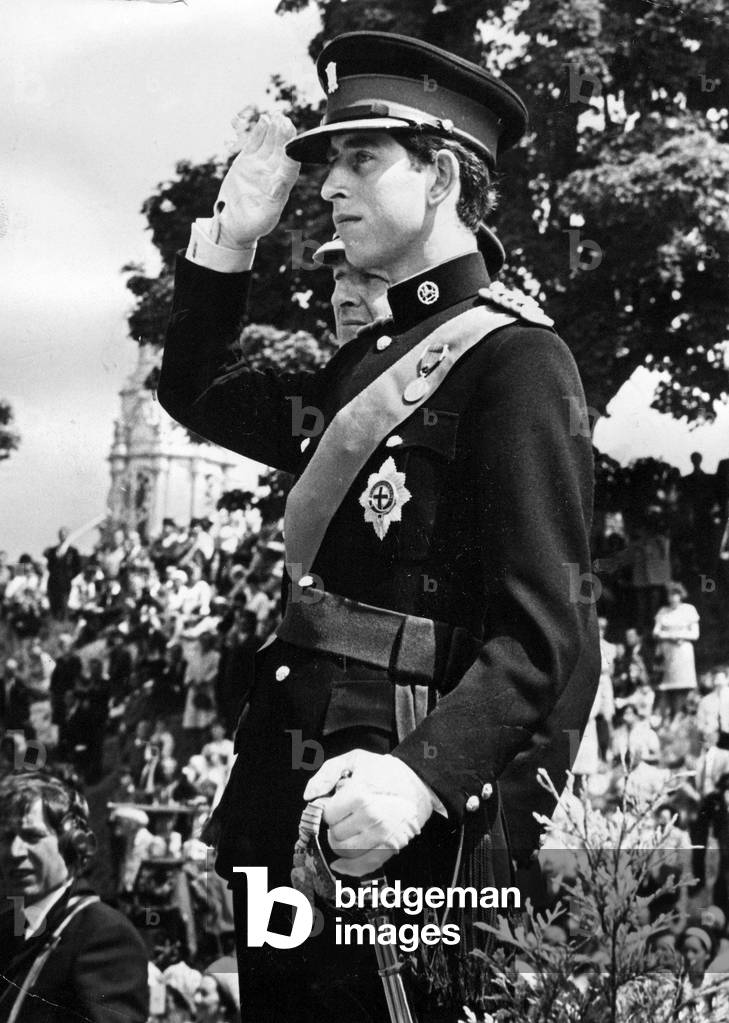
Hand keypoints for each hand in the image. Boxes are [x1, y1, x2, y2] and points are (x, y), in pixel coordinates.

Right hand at [213, 112, 299, 247]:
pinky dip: (259, 132)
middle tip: (285, 120)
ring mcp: (261, 165)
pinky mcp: (248, 160)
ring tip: (276, 116)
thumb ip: (273, 201)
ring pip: (269, 143)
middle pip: (281, 150)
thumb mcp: (263, 218)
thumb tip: (280, 185)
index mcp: (281, 186)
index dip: (292, 153)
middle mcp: (274, 173)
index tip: (293, 142)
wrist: (233, 223)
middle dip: (284, 136)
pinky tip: (264, 120)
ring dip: (273, 130)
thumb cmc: (251, 225)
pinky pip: (255, 143)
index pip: (290, 166)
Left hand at [303, 750, 435, 876]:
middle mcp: (372, 818)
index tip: (337, 803)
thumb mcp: (354, 759)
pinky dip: (350, 867)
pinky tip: (341, 863)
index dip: (330, 808)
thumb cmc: (385, 771)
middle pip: (335, 835)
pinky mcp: (391, 848)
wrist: (419, 782)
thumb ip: (326, 773)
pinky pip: (364, 866)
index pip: (328, 815)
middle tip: (346, 815)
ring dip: (342, 842)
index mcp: (361, 795)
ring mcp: (383, 836)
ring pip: (346, 852)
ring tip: (350, 828)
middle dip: (336, 825)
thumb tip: (309, 795)